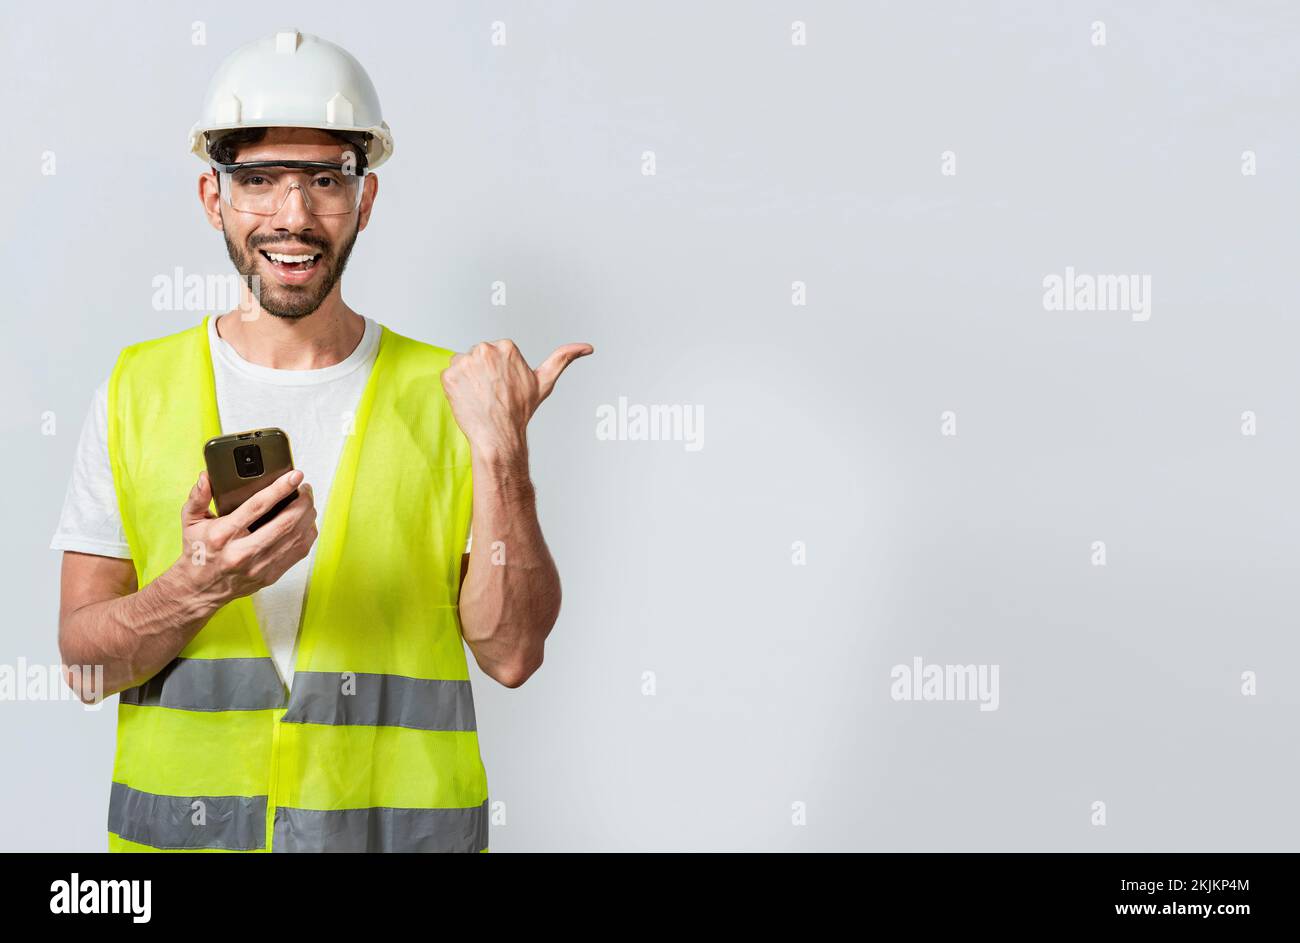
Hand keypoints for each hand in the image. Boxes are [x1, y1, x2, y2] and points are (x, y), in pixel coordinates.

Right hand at [170, 468, 318, 605]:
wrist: (201, 590)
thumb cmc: (199, 552)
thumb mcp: (191, 522)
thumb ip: (197, 498)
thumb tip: (206, 478)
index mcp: (224, 535)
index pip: (257, 507)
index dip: (280, 489)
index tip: (294, 476)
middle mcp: (243, 552)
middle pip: (285, 523)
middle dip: (303, 502)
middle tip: (305, 488)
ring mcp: (260, 566)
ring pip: (297, 537)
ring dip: (308, 516)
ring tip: (307, 502)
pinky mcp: (271, 575)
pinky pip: (299, 552)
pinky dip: (307, 534)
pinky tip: (306, 522)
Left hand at [440, 339, 592, 459]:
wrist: (499, 435)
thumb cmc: (520, 411)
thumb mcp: (544, 382)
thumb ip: (563, 359)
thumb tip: (587, 347)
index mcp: (506, 346)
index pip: (494, 353)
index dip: (498, 371)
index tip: (504, 386)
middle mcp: (485, 349)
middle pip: (477, 356)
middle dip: (482, 372)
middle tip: (492, 394)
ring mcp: (465, 362)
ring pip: (462, 365)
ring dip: (468, 379)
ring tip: (480, 397)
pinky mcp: (449, 375)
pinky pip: (449, 376)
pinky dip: (455, 388)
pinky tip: (468, 399)